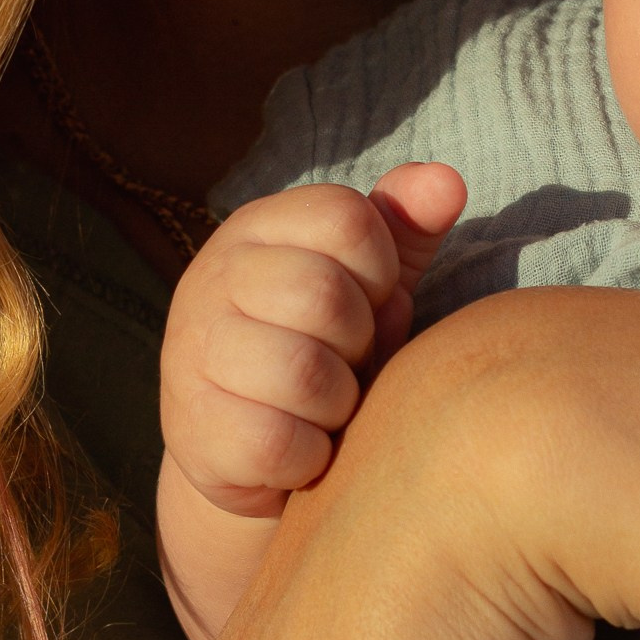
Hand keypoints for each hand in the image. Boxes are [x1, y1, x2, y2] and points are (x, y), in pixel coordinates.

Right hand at [159, 163, 465, 519]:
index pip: (346, 219)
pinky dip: (310, 458)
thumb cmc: (322, 347)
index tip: (370, 302)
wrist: (243, 449)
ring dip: (338, 404)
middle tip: (344, 362)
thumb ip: (406, 230)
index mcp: (258, 228)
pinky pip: (279, 444)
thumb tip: (448, 182)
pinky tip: (301, 450)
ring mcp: (191, 354)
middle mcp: (212, 278)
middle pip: (325, 294)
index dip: (381, 270)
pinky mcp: (191, 430)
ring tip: (325, 406)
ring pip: (304, 373)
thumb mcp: (368, 283)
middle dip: (359, 341)